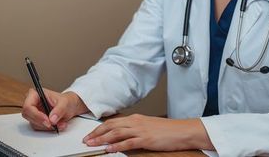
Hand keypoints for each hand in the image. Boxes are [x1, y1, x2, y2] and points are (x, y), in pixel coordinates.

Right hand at [21, 89, 88, 131]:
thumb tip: (52, 119)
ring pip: (33, 123)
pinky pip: (38, 128)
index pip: (28, 106)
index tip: (47, 120)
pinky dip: (48, 128)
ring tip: (59, 123)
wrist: (70, 106)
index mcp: (35, 94)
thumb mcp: (65, 103)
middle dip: (42, 122)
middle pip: (28, 116)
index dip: (36, 115)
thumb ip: (59, 110)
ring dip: (47, 126)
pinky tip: (57, 124)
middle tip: (53, 124)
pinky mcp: (37, 120)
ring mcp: (34, 112)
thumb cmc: (66, 101)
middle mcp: (32, 103)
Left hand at [83, 114, 213, 152]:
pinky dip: (117, 146)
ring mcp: (141, 130)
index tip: (90, 134)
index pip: (113, 121)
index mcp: (136, 118)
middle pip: (111, 126)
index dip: (100, 128)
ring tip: (92, 145)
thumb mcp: (148, 126)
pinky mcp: (146, 139)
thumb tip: (122, 136)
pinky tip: (109, 149)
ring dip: (102, 139)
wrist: (182, 131)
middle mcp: (136, 122)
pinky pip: (128, 142)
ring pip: (116, 133)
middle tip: (86, 140)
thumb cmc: (167, 130)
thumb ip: (135, 129)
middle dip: (97, 133)